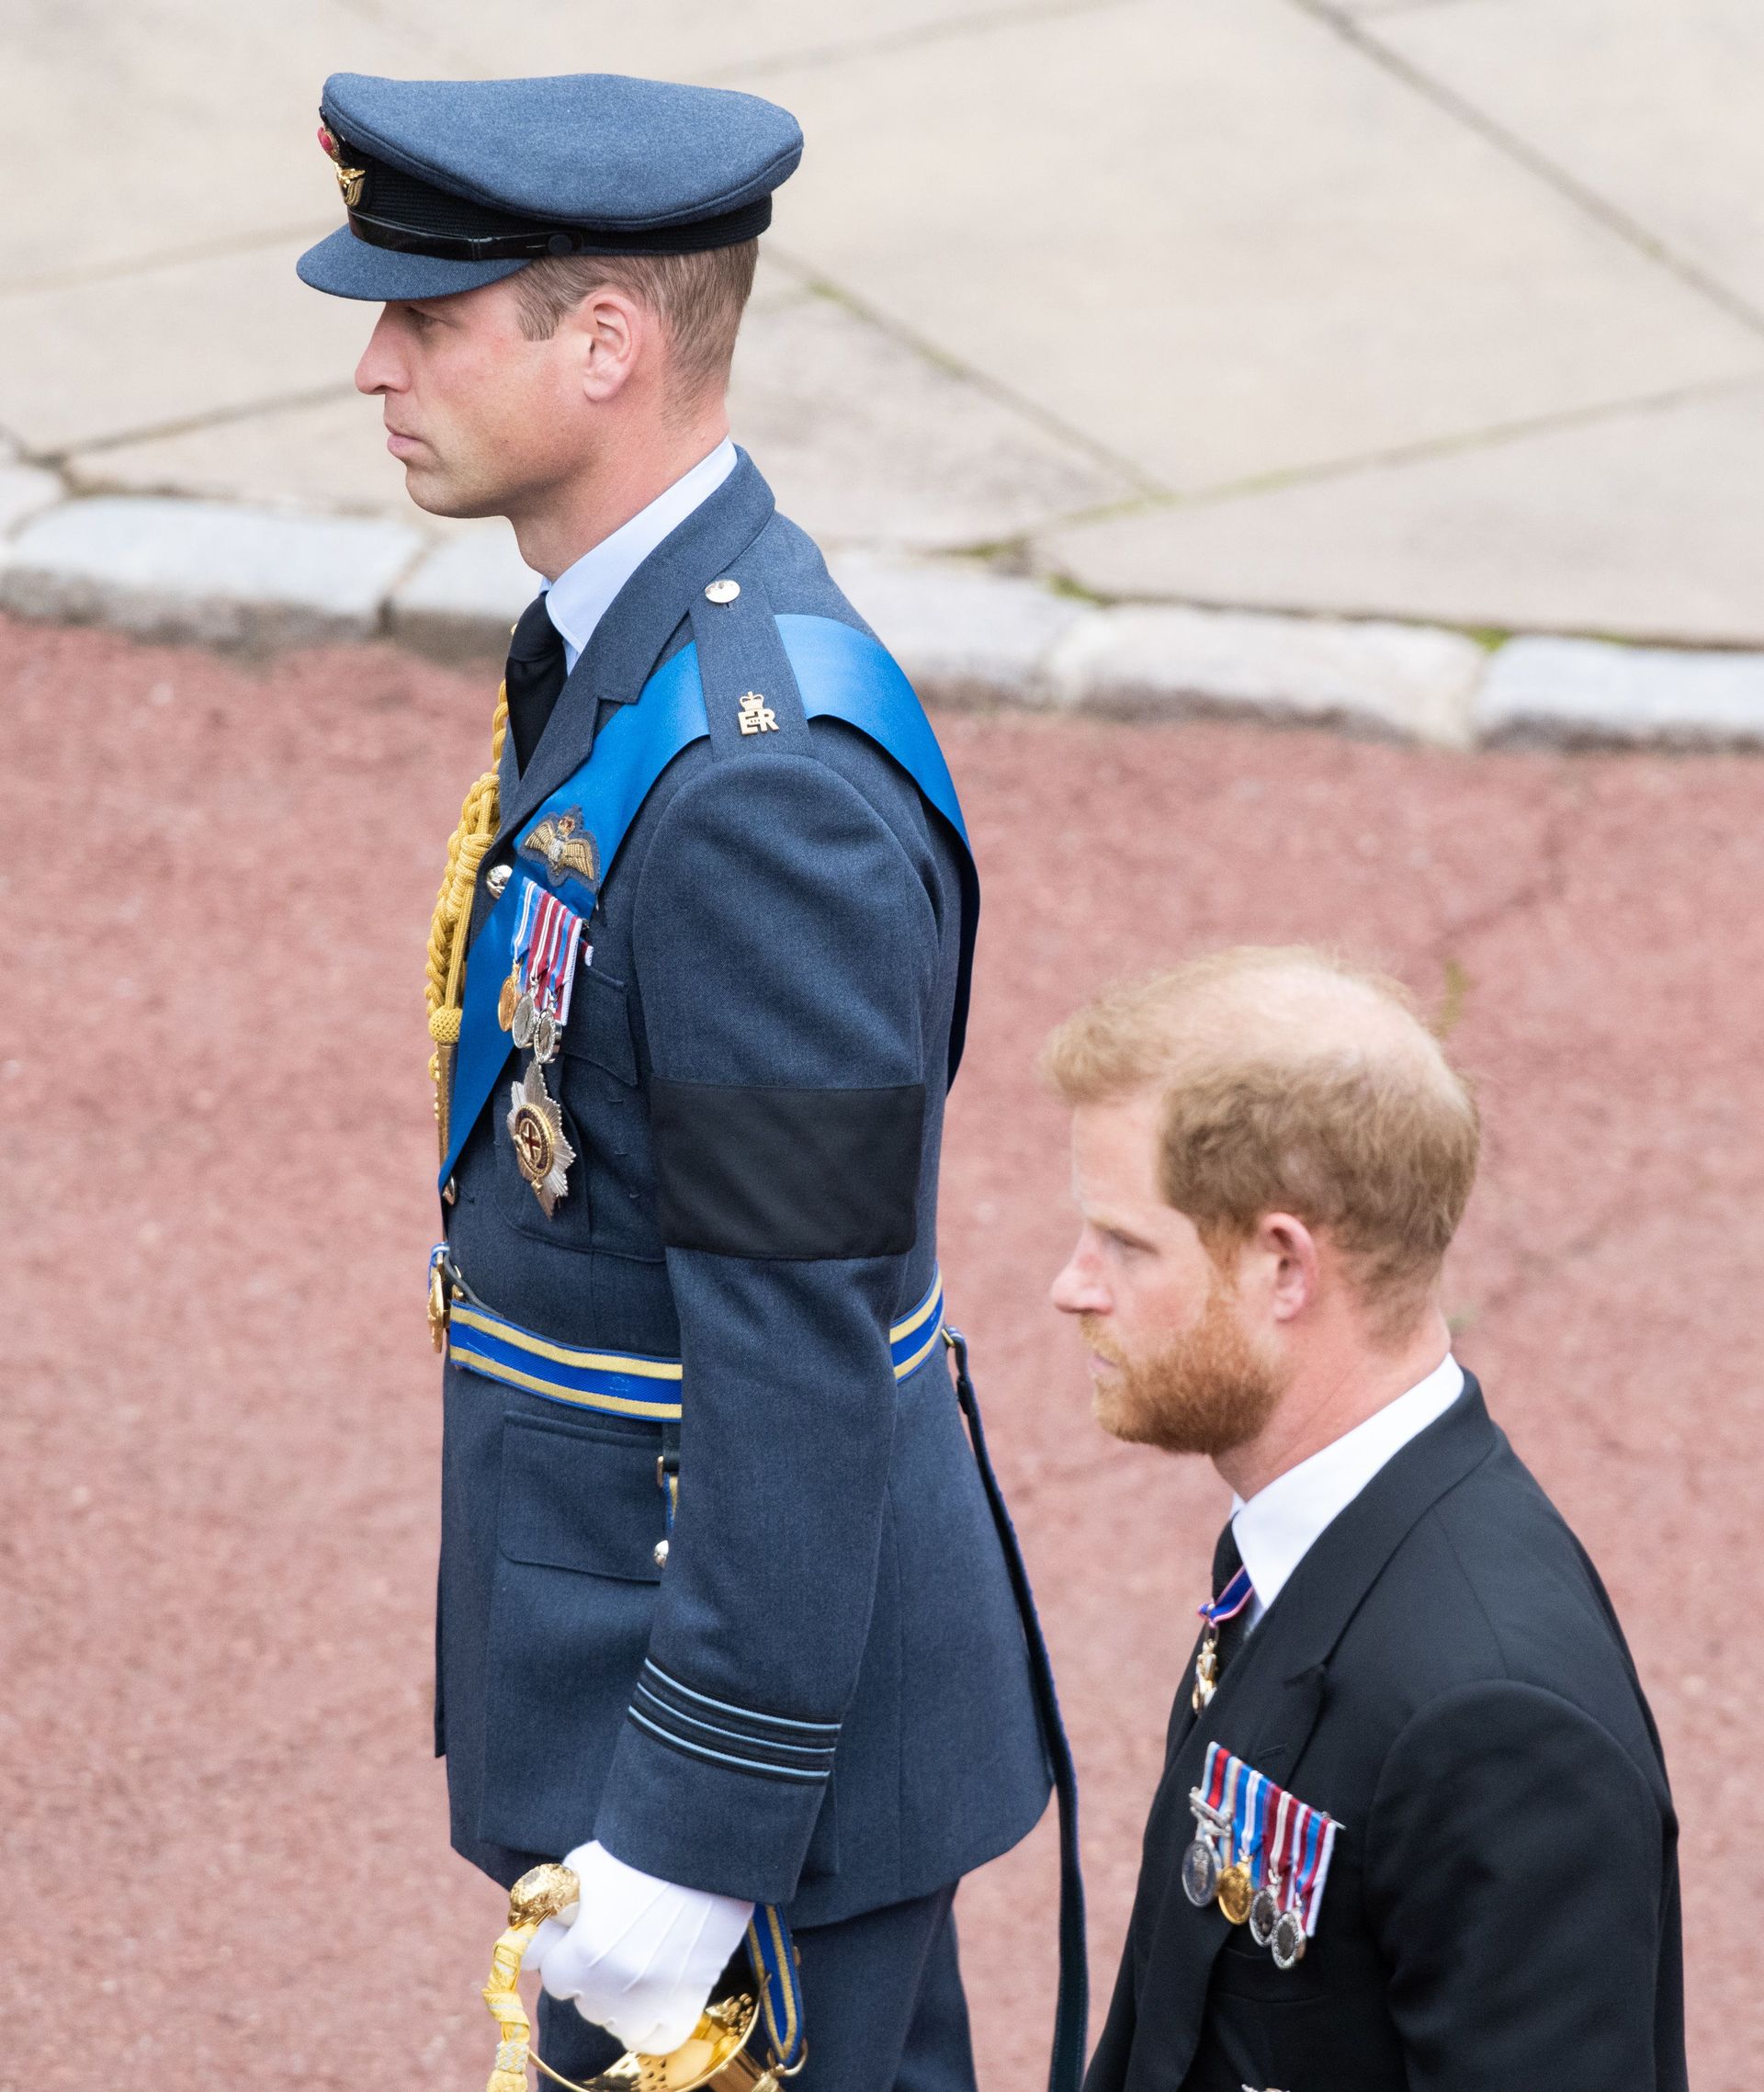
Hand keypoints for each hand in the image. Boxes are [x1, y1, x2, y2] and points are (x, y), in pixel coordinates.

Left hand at [523, 1840, 753, 2054]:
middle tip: (614, 1934)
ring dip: (618, 1999)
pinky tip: (655, 1995)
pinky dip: (652, 2024)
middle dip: (590, 1971)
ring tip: (635, 1960)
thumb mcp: (579, 1870)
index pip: (551, 1973)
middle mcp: (613, 1987)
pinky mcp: (687, 1999)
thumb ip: (552, 1914)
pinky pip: (658, 2038)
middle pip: (582, 1998)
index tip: (581, 1927)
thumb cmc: (636, 1851)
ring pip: (615, 2023)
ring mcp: (652, 1998)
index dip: (564, 1946)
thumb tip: (531, 1948)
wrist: (699, 1846)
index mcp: (582, 1956)